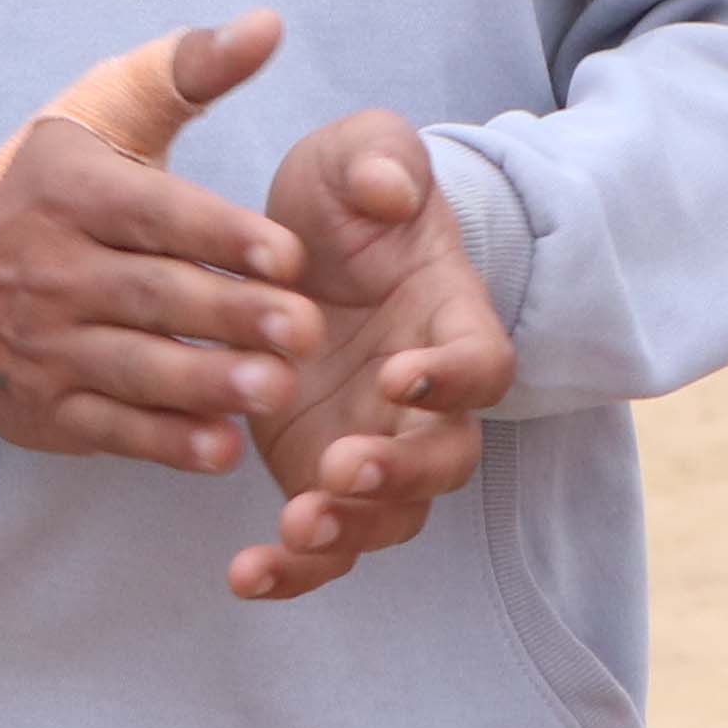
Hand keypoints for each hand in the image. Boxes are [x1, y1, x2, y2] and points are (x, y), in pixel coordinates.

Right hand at [0, 13, 320, 469]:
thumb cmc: (54, 183)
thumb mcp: (106, 110)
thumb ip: (191, 68)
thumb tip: (270, 25)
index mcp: (73, 191)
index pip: (153, 214)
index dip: (220, 234)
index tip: (289, 255)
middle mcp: (51, 269)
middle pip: (150, 294)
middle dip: (229, 314)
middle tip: (305, 329)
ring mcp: (44, 345)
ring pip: (133, 367)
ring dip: (204, 382)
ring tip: (274, 388)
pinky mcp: (44, 409)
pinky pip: (109, 430)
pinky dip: (164, 443)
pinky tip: (222, 448)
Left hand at [228, 112, 514, 599]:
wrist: (307, 239)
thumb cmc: (347, 196)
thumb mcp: (359, 151)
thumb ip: (380, 158)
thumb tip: (387, 189)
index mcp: (448, 318)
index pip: (483, 363)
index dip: (453, 378)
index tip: (398, 372)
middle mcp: (424, 397)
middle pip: (447, 459)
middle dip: (401, 473)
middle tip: (341, 468)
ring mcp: (377, 441)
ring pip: (391, 514)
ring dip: (349, 530)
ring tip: (292, 530)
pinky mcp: (321, 473)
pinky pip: (324, 543)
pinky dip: (293, 570)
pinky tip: (245, 576)